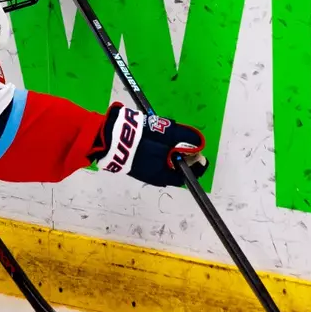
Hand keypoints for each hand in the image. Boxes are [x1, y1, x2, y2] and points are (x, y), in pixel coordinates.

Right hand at [91, 104, 207, 186]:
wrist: (111, 139)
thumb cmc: (142, 139)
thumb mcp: (168, 134)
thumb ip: (185, 138)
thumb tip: (199, 143)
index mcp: (164, 175)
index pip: (187, 175)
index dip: (196, 164)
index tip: (198, 152)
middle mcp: (154, 177)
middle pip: (175, 169)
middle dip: (181, 155)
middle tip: (182, 141)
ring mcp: (142, 172)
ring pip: (163, 164)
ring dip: (169, 153)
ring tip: (168, 138)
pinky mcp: (133, 165)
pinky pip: (152, 161)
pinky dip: (157, 152)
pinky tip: (154, 141)